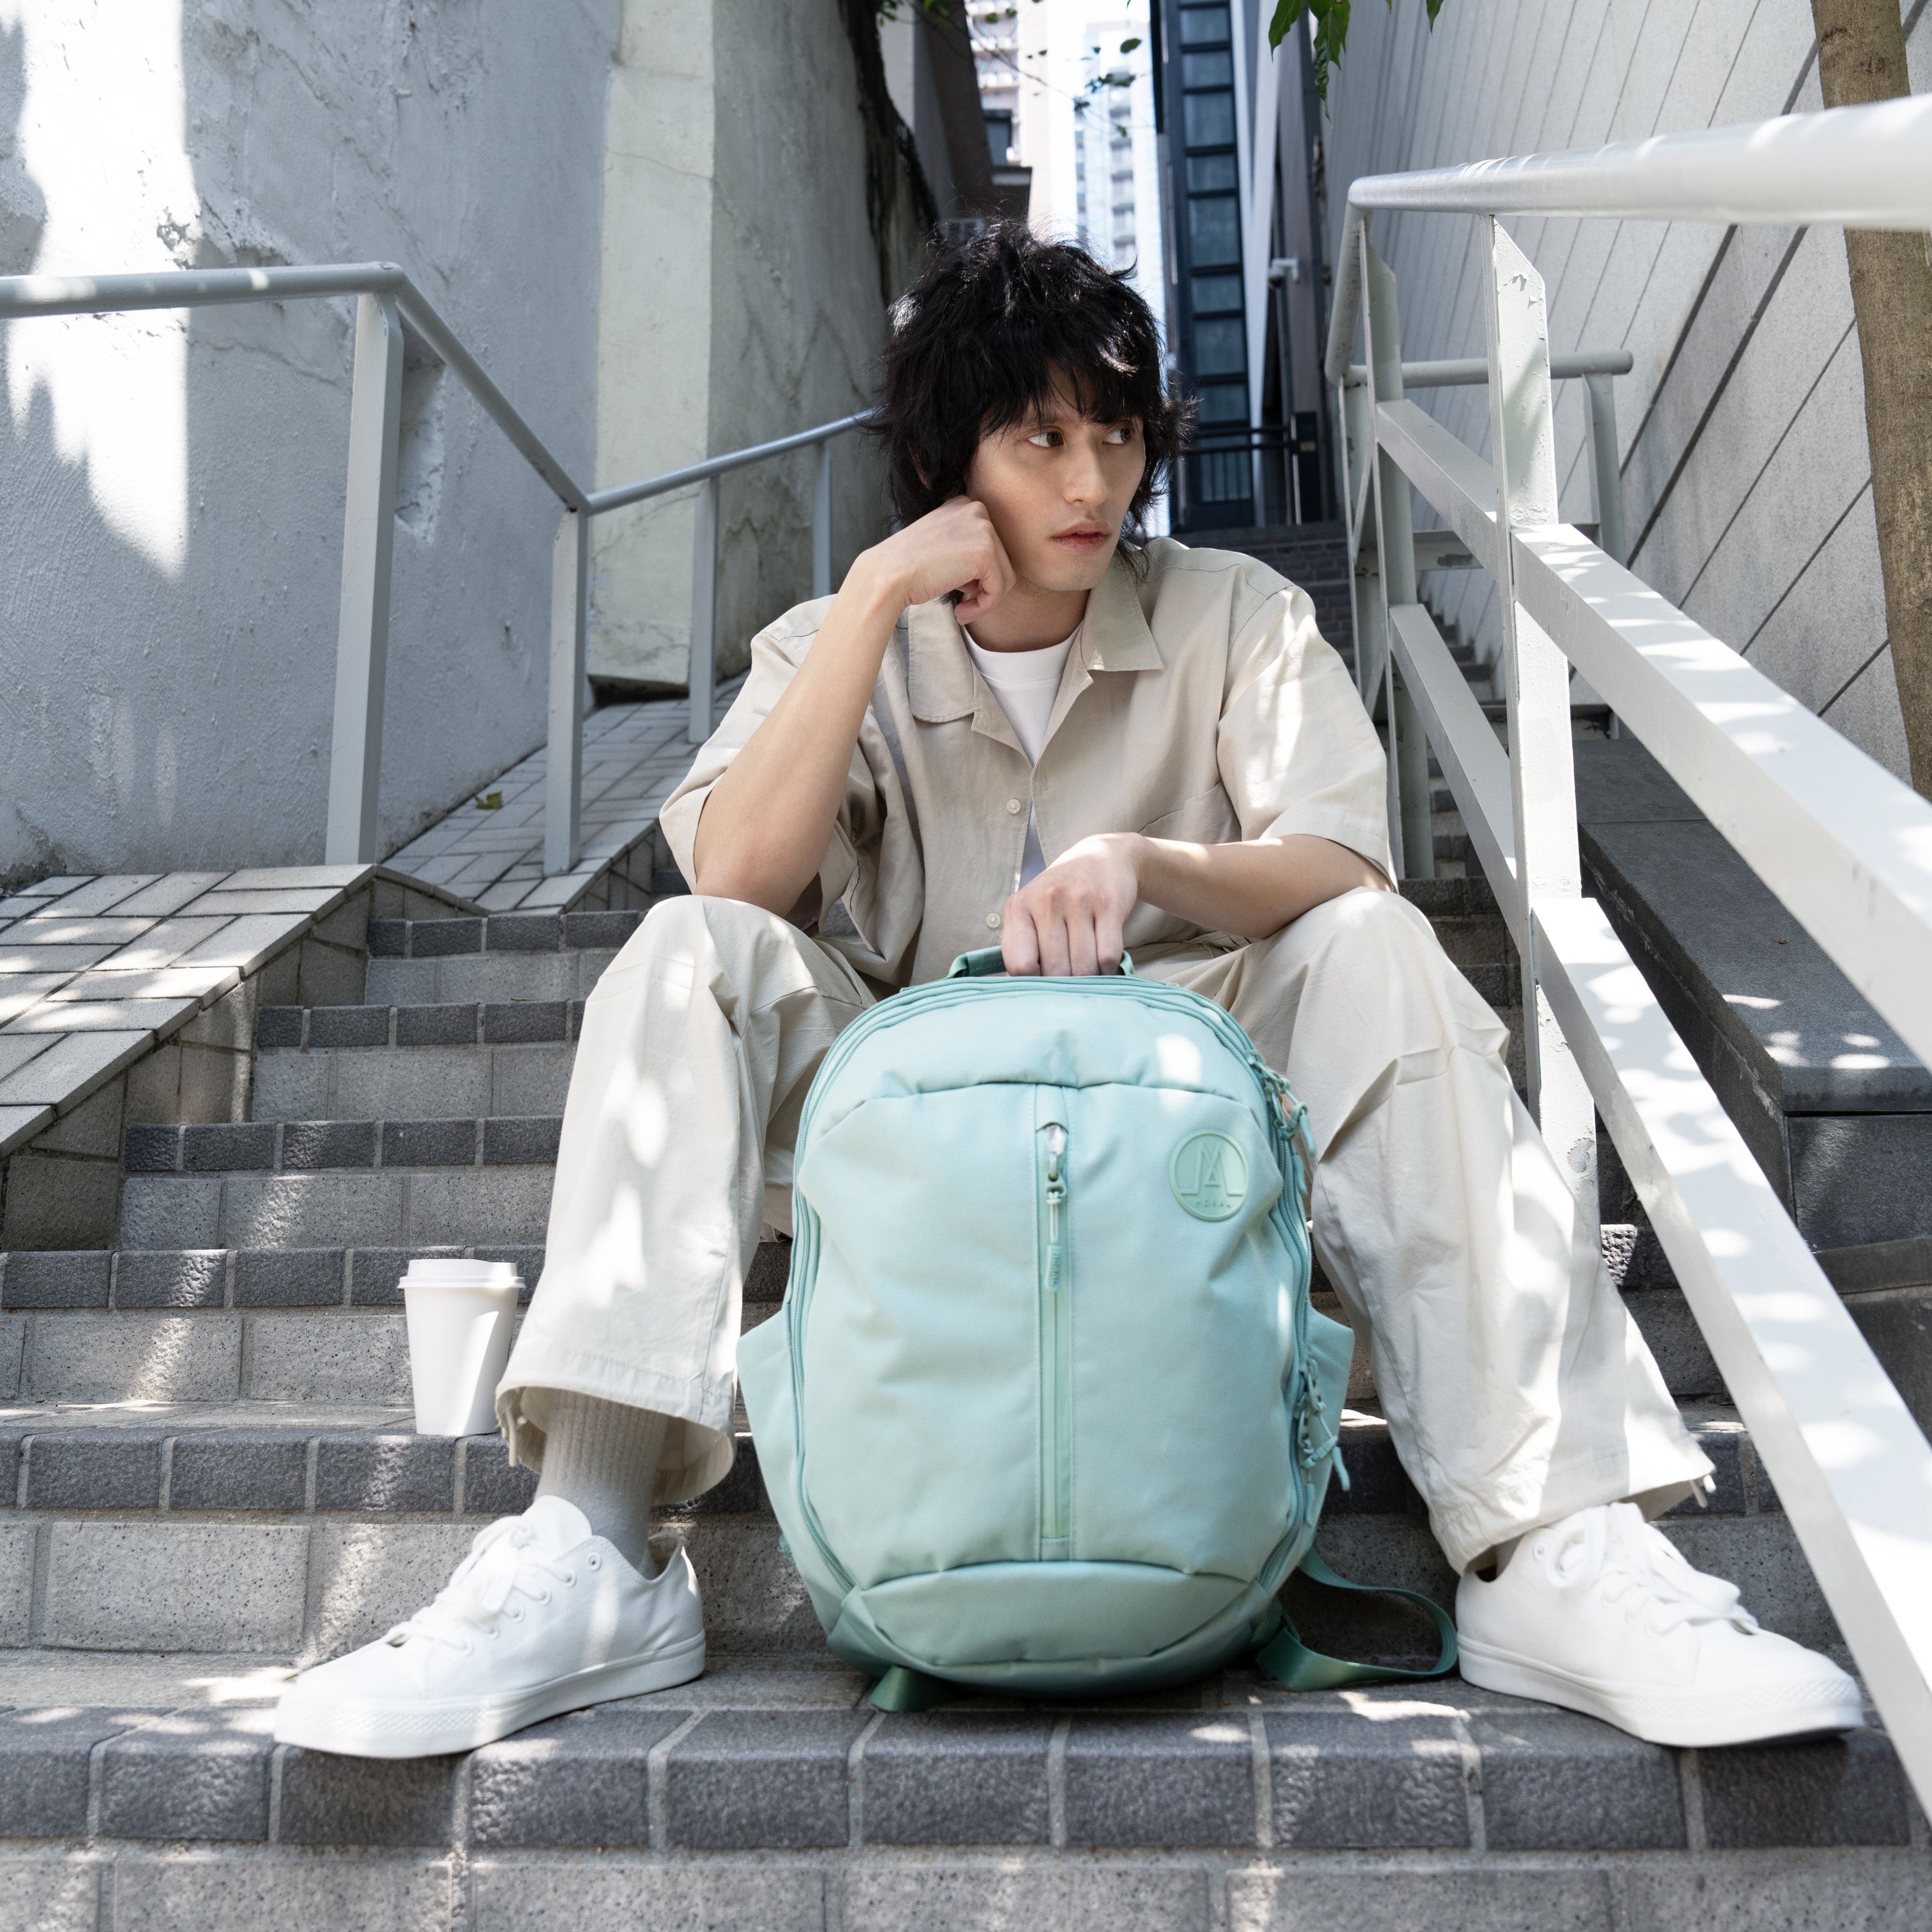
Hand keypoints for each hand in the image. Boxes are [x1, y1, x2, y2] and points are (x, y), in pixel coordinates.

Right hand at [849, 496, 1014, 623]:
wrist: (887, 575)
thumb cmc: (907, 568)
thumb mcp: (940, 544)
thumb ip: (964, 546)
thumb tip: (987, 572)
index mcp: (964, 505)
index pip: (990, 545)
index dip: (978, 573)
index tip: (959, 589)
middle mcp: (976, 509)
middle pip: (1001, 560)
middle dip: (984, 586)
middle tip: (961, 602)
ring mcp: (983, 528)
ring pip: (1005, 575)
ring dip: (985, 599)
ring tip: (962, 609)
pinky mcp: (985, 552)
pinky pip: (999, 589)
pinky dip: (984, 607)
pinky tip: (961, 612)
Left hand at [1001, 834, 1141, 975]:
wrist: (1103, 857)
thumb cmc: (1061, 895)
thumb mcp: (1032, 911)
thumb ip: (1022, 947)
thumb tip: (1020, 990)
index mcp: (1019, 906)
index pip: (1020, 965)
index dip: (1034, 984)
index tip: (1044, 984)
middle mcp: (1046, 900)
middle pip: (1055, 971)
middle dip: (1065, 985)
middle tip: (1071, 981)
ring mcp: (1079, 900)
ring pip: (1084, 967)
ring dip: (1090, 979)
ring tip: (1089, 972)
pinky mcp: (1109, 904)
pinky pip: (1109, 955)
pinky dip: (1109, 968)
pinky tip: (1105, 961)